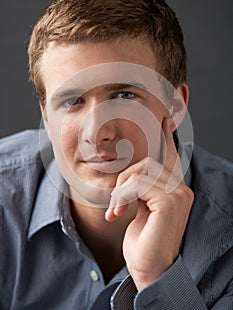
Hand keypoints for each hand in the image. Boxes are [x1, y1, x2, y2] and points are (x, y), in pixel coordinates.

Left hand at [105, 117, 193, 290]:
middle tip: (116, 204)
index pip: (170, 156)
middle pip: (145, 163)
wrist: (149, 269)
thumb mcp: (140, 208)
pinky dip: (121, 198)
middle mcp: (180, 188)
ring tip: (116, 211)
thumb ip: (142, 188)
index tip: (165, 118)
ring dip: (120, 191)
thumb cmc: (143, 240)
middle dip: (123, 181)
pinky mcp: (170, 201)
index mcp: (174, 188)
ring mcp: (178, 193)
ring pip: (139, 171)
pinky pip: (136, 184)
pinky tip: (118, 214)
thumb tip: (133, 172)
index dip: (166, 137)